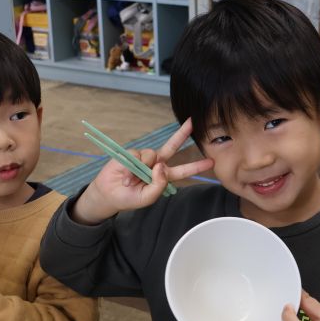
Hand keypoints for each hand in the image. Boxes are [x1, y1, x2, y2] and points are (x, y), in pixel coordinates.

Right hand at [72, 118, 213, 224]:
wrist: (108, 194)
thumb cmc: (130, 198)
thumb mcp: (148, 197)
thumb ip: (158, 184)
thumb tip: (161, 166)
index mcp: (164, 177)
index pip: (183, 170)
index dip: (196, 166)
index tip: (211, 161)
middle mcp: (157, 164)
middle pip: (172, 146)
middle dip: (182, 134)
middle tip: (193, 122)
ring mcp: (145, 158)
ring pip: (152, 154)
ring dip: (141, 170)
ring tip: (131, 182)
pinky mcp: (132, 154)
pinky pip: (137, 155)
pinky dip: (131, 168)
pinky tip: (125, 177)